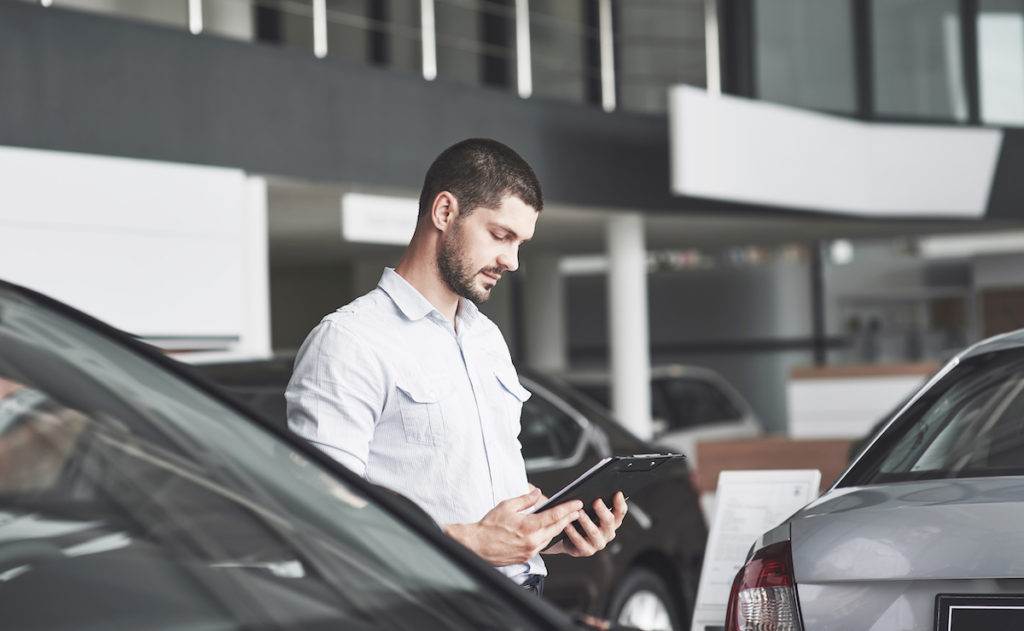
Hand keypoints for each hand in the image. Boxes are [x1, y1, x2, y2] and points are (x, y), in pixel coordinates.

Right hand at [444, 488, 582, 565]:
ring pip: (550, 538)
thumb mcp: (506, 506)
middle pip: (556, 528)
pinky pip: (542, 546)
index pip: (554, 516)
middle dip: (568, 518)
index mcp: (528, 526)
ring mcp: (530, 551)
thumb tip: (537, 492)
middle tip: (577, 510)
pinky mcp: (526, 557)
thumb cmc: (488, 526)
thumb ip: (525, 499)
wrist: (476, 546)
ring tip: (565, 519)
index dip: (568, 509)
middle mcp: (532, 541)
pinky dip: (547, 537)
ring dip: (558, 528)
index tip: (577, 503)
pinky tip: (548, 531)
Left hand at [544, 491, 626, 557]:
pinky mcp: (586, 550)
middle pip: (608, 521)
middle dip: (603, 510)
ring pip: (594, 532)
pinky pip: (579, 541)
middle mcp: (608, 533)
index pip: (620, 512)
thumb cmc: (582, 520)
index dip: (620, 503)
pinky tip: (567, 524)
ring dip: (586, 521)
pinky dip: (573, 532)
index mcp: (613, 521)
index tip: (617, 493)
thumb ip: (595, 501)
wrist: (569, 538)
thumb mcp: (590, 510)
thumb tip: (594, 487)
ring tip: (579, 512)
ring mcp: (598, 543)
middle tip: (596, 501)